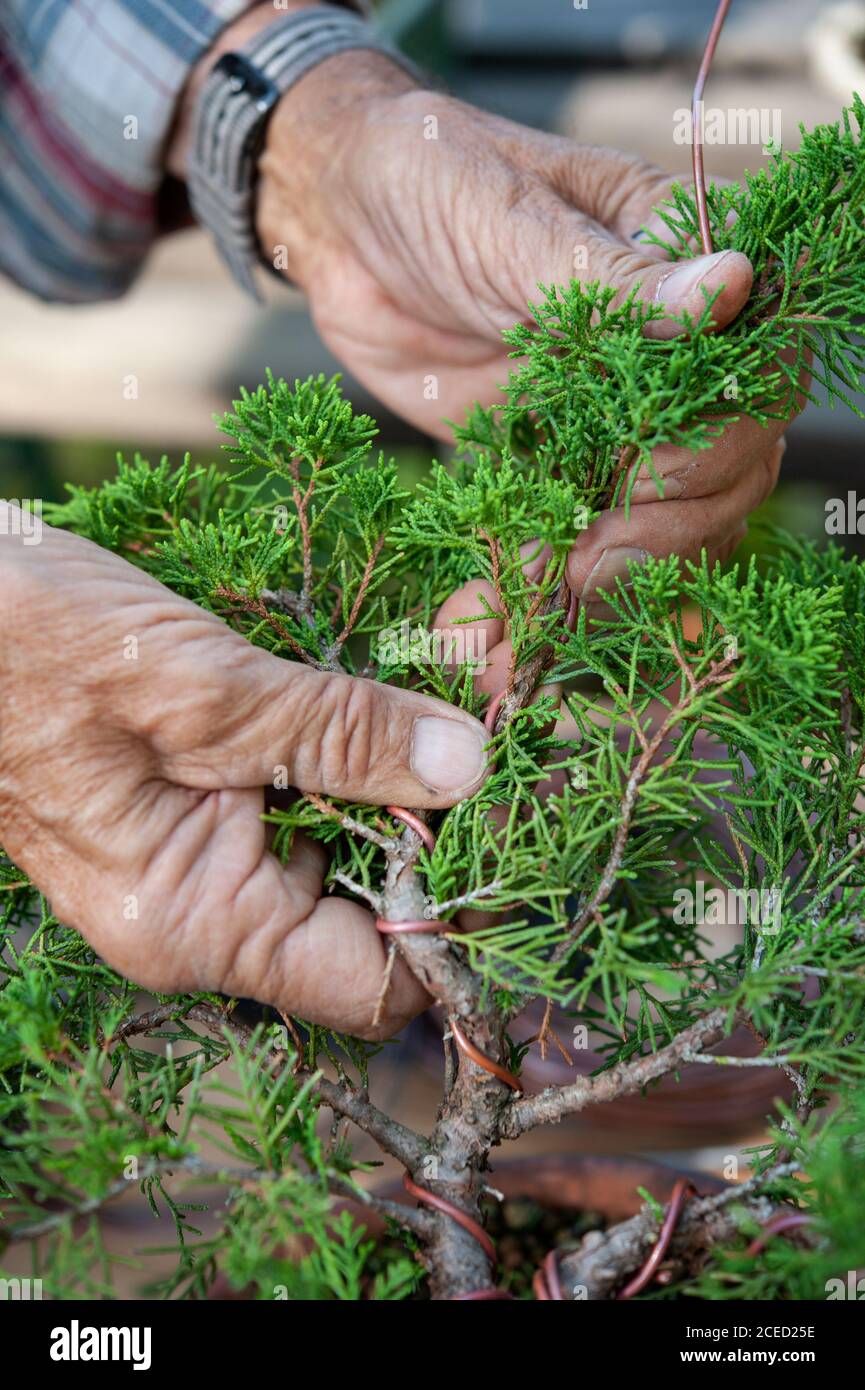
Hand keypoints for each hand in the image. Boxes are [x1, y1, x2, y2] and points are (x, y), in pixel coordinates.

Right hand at [0, 510, 487, 1038]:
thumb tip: (470, 767)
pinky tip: (405, 671)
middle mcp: (206, 914)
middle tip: (508, 703)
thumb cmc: (30, 647)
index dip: (462, 912)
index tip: (517, 810)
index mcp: (201, 924)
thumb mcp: (202, 690)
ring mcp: (199, 861)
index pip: (379, 983)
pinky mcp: (195, 804)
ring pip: (349, 840)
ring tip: (474, 665)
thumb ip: (340, 735)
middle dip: (450, 809)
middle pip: (375, 905)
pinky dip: (360, 741)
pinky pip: (307, 797)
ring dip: (412, 761)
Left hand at [255, 53, 793, 599]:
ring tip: (528, 618)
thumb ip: (615, 280)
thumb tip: (735, 286)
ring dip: (603, 587)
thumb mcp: (514, 223)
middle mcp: (667, 359)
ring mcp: (613, 420)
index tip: (641, 477)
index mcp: (683, 274)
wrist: (337, 222)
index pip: (756, 380)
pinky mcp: (555, 467)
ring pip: (662, 528)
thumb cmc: (430, 181)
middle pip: (726, 476)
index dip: (718, 445)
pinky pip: (578, 544)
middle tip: (583, 565)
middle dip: (660, 536)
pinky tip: (498, 628)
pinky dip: (545, 594)